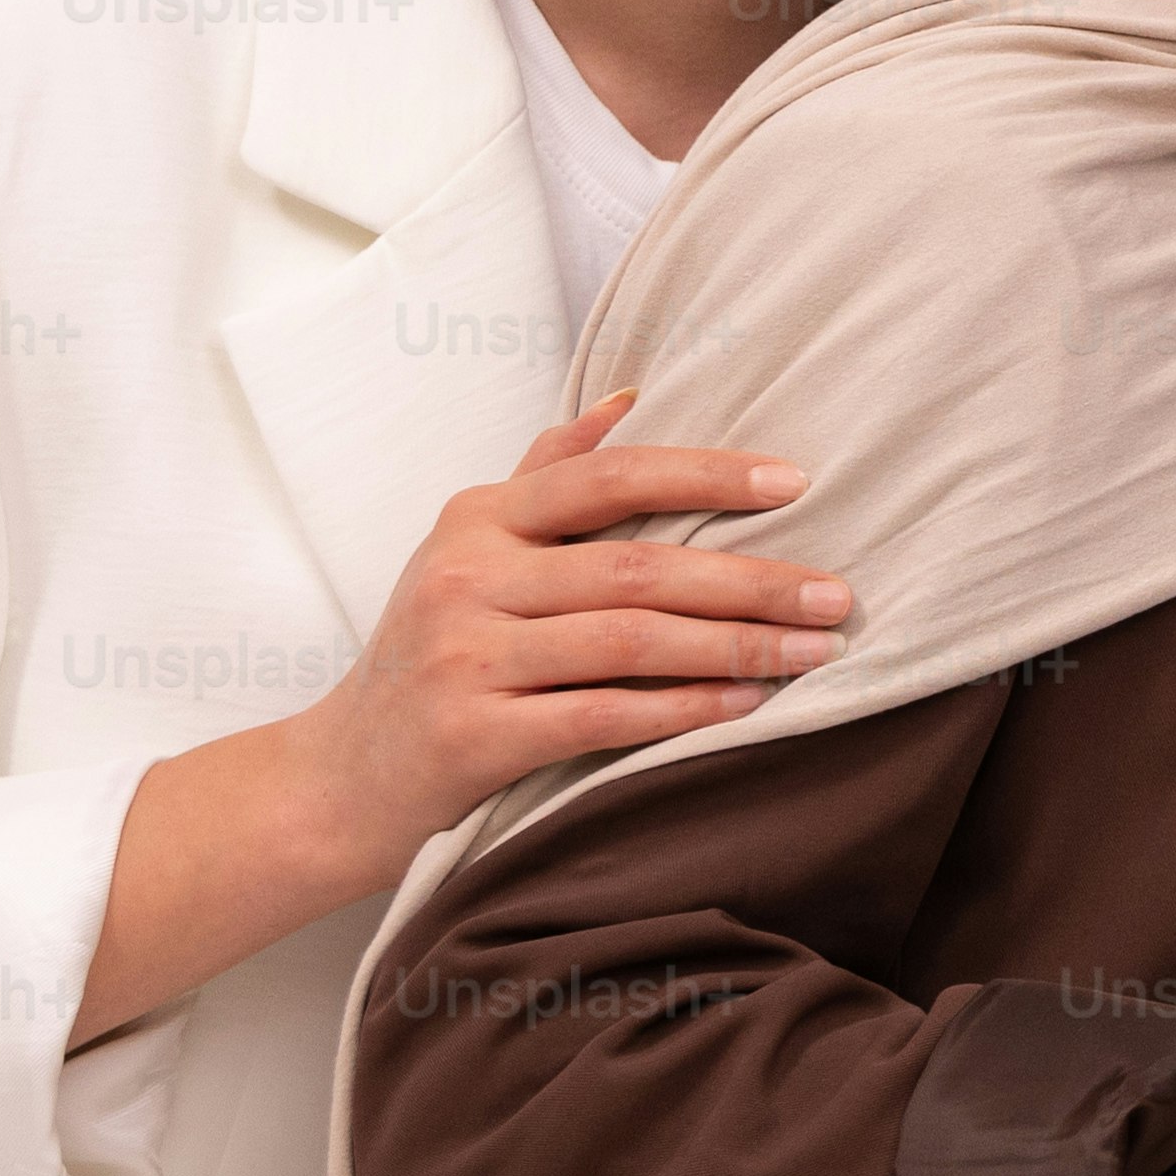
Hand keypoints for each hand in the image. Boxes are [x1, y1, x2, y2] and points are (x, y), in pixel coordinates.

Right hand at [80, 397, 844, 1040]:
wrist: (337, 780)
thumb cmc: (429, 655)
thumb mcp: (467, 549)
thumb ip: (543, 472)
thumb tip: (631, 395)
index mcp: (476, 519)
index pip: (609, 476)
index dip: (707, 473)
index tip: (796, 481)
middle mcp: (467, 578)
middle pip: (637, 566)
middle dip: (751, 579)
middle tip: (838, 592)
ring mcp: (466, 657)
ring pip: (630, 640)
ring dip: (738, 646)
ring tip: (817, 649)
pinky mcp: (473, 736)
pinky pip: (604, 715)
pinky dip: (685, 710)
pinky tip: (750, 705)